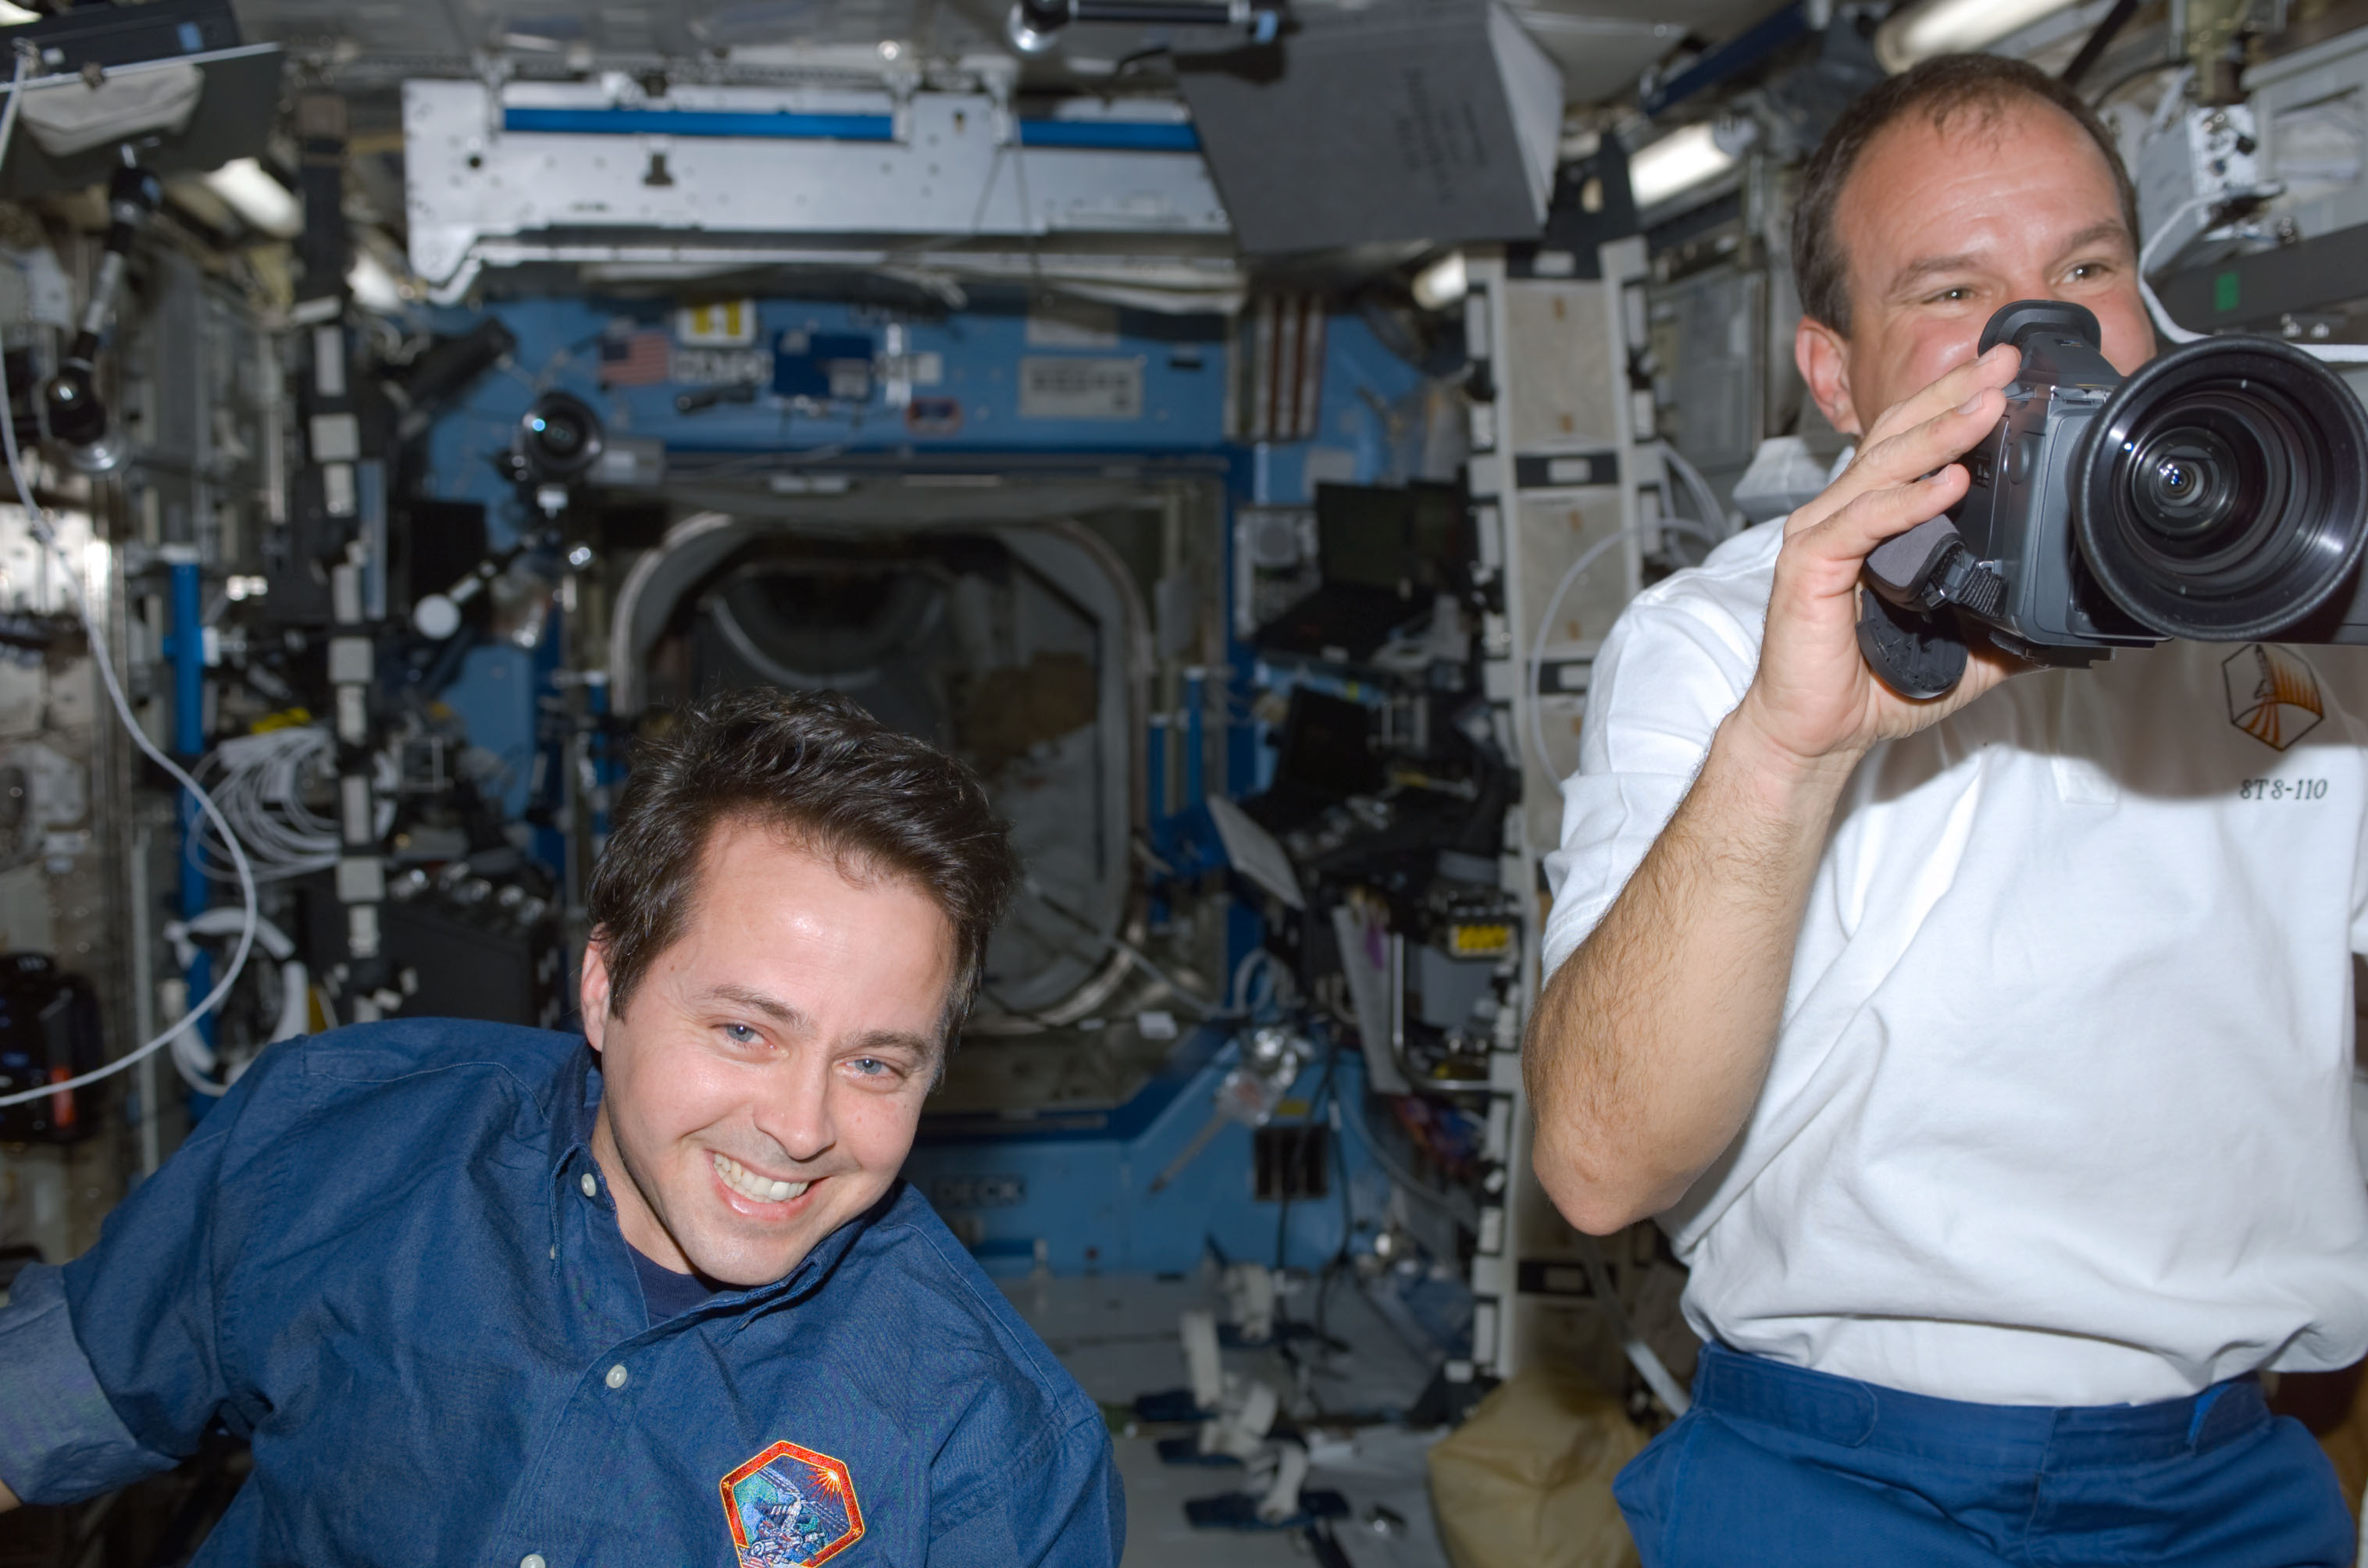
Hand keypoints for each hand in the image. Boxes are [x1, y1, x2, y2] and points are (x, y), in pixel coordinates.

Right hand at [1737, 343, 2027, 773]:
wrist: (1812, 733)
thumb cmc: (1868, 686)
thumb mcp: (1961, 647)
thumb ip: (2001, 620)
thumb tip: (2065, 619)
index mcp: (1870, 523)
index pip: (1912, 444)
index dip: (1955, 405)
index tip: (2008, 377)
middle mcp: (1840, 517)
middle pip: (1897, 434)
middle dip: (1954, 394)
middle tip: (2005, 362)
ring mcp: (1821, 538)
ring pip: (1882, 467)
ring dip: (1939, 432)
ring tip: (1989, 405)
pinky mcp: (1809, 568)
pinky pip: (1862, 522)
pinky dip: (1907, 501)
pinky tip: (1947, 483)